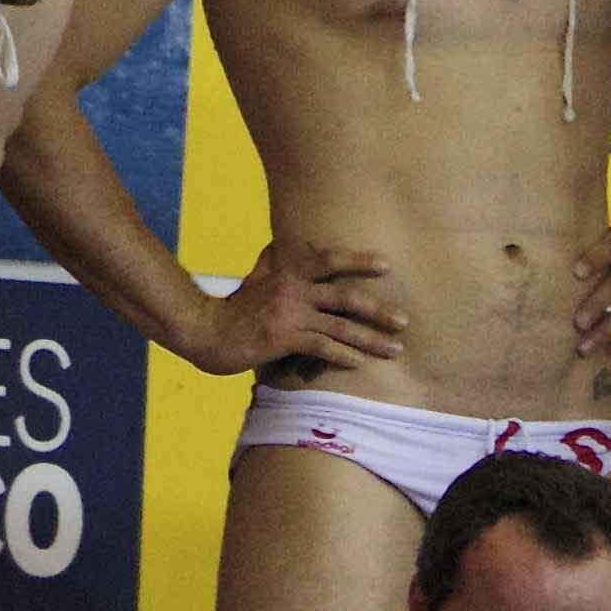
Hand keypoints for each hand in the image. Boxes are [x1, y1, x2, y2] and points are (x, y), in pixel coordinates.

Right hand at [189, 241, 406, 372]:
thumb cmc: (234, 306)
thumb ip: (277, 262)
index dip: (359, 262)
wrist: (205, 330)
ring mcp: (289, 315)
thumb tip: (286, 246)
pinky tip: (360, 364)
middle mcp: (293, 289)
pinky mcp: (282, 339)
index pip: (330, 260)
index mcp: (289, 271)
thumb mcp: (257, 275)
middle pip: (346, 297)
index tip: (386, 265)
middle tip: (404, 320)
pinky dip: (343, 356)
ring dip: (371, 339)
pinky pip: (321, 347)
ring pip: (340, 326)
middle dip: (379, 310)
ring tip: (395, 349)